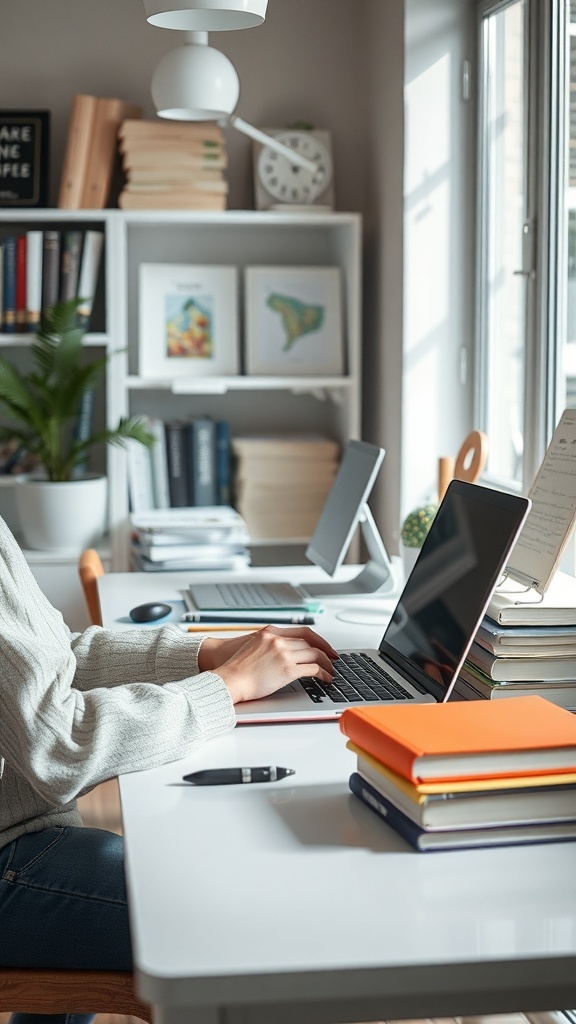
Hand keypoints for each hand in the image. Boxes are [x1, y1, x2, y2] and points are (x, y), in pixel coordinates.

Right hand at [199, 626, 337, 703]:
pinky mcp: (287, 670)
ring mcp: (283, 654)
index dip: (318, 639)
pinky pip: (313, 669)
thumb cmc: (236, 668)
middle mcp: (279, 640)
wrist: (228, 679)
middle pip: (311, 643)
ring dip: (326, 664)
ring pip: (315, 655)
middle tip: (333, 659)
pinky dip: (323, 674)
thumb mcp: (253, 646)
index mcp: (271, 632)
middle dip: (325, 651)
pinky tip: (325, 679)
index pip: (303, 632)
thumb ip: (270, 644)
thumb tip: (286, 651)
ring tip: (331, 671)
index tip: (325, 646)